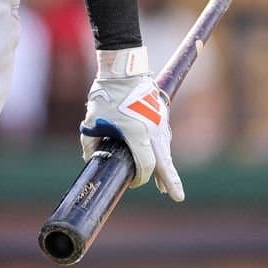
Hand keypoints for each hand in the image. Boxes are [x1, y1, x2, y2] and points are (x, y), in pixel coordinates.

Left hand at [80, 47, 184, 201]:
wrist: (123, 69)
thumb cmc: (106, 96)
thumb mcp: (92, 122)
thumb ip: (90, 144)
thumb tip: (90, 159)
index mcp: (138, 135)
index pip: (145, 165)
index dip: (139, 178)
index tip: (133, 182)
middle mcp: (153, 131)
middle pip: (165, 162)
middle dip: (171, 181)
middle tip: (177, 197)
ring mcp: (160, 122)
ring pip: (164, 149)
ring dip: (164, 165)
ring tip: (164, 185)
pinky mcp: (161, 114)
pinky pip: (163, 137)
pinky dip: (161, 149)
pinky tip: (159, 158)